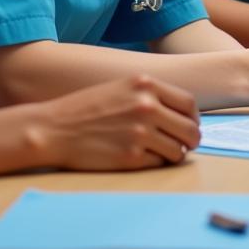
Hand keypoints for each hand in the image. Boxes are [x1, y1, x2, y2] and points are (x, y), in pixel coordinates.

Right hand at [42, 74, 199, 170]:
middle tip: (184, 145)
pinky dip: (155, 163)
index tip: (189, 126)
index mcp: (146, 85)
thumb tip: (181, 113)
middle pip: (190, 129)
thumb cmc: (88, 107)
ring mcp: (140, 133)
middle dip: (191, 140)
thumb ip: (151, 95)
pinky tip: (140, 156)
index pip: (189, 104)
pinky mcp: (130, 157)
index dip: (193, 118)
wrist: (55, 128)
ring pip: (178, 150)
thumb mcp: (122, 86)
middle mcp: (147, 107)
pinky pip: (158, 163)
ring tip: (160, 152)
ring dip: (173, 154)